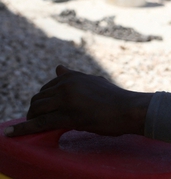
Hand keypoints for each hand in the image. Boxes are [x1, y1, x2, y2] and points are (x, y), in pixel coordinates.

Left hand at [4, 65, 152, 137]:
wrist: (129, 109)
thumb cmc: (115, 99)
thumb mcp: (94, 82)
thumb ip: (74, 77)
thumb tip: (58, 67)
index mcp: (74, 77)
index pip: (48, 87)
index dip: (44, 100)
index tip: (43, 109)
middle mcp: (68, 85)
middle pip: (39, 98)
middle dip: (35, 110)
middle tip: (37, 121)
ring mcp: (67, 99)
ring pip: (37, 109)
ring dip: (30, 119)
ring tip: (32, 127)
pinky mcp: (68, 115)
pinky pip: (40, 123)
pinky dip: (23, 129)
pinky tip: (11, 133)